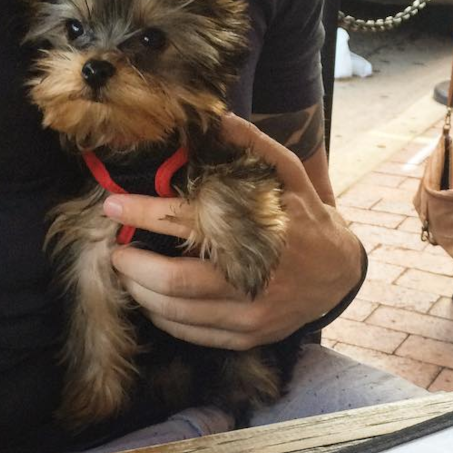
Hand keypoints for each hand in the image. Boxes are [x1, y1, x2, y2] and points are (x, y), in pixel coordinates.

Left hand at [103, 113, 362, 349]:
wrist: (340, 275)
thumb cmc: (307, 219)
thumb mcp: (289, 175)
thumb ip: (252, 146)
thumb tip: (214, 116)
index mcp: (259, 232)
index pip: (186, 224)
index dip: (142, 214)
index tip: (112, 206)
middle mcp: (253, 279)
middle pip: (173, 282)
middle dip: (133, 266)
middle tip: (115, 251)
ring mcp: (250, 314)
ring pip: (176, 314)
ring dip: (142, 293)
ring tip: (128, 273)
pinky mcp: (248, 336)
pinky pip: (191, 334)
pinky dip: (163, 318)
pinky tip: (152, 300)